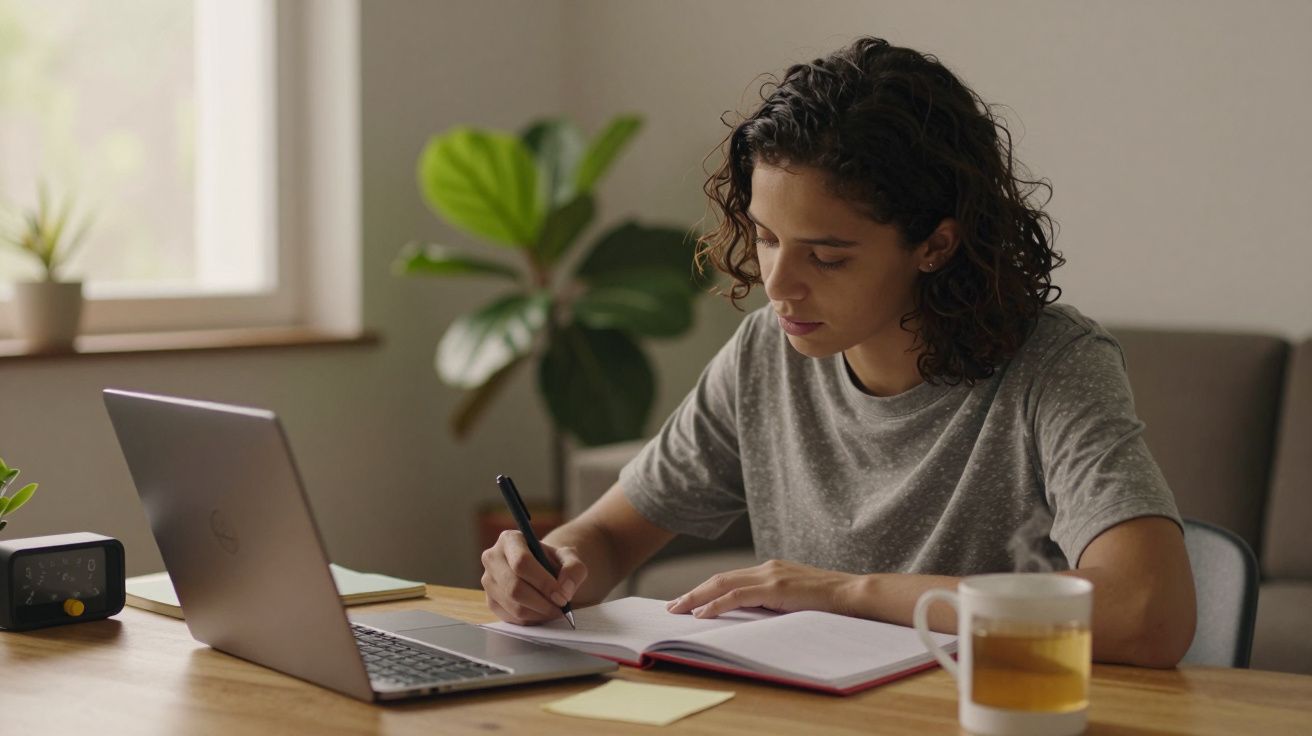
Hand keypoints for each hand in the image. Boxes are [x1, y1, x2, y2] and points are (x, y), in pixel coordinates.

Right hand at [480, 530, 587, 624]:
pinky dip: (532, 619)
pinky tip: (543, 612)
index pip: (522, 562)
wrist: (540, 569)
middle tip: (561, 607)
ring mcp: (488, 581)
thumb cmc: (552, 561)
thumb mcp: (568, 557)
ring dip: (539, 613)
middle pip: (514, 587)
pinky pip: (511, 617)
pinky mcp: (490, 601)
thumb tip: (564, 590)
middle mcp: (492, 558)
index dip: (543, 582)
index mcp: (509, 539)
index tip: (562, 596)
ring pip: (513, 605)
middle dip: (542, 602)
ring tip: (555, 610)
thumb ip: (573, 569)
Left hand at [665, 559, 863, 618]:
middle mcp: (767, 568)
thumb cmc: (830, 603)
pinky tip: (702, 613)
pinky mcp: (776, 587)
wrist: (855, 595)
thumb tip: (753, 617)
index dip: (706, 590)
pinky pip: (737, 596)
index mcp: (771, 570)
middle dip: (693, 592)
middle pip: (720, 579)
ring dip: (696, 598)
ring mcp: (771, 575)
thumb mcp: (796, 600)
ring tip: (678, 610)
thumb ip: (775, 603)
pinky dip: (716, 604)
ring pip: (723, 584)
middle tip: (672, 607)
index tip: (689, 601)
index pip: (730, 579)